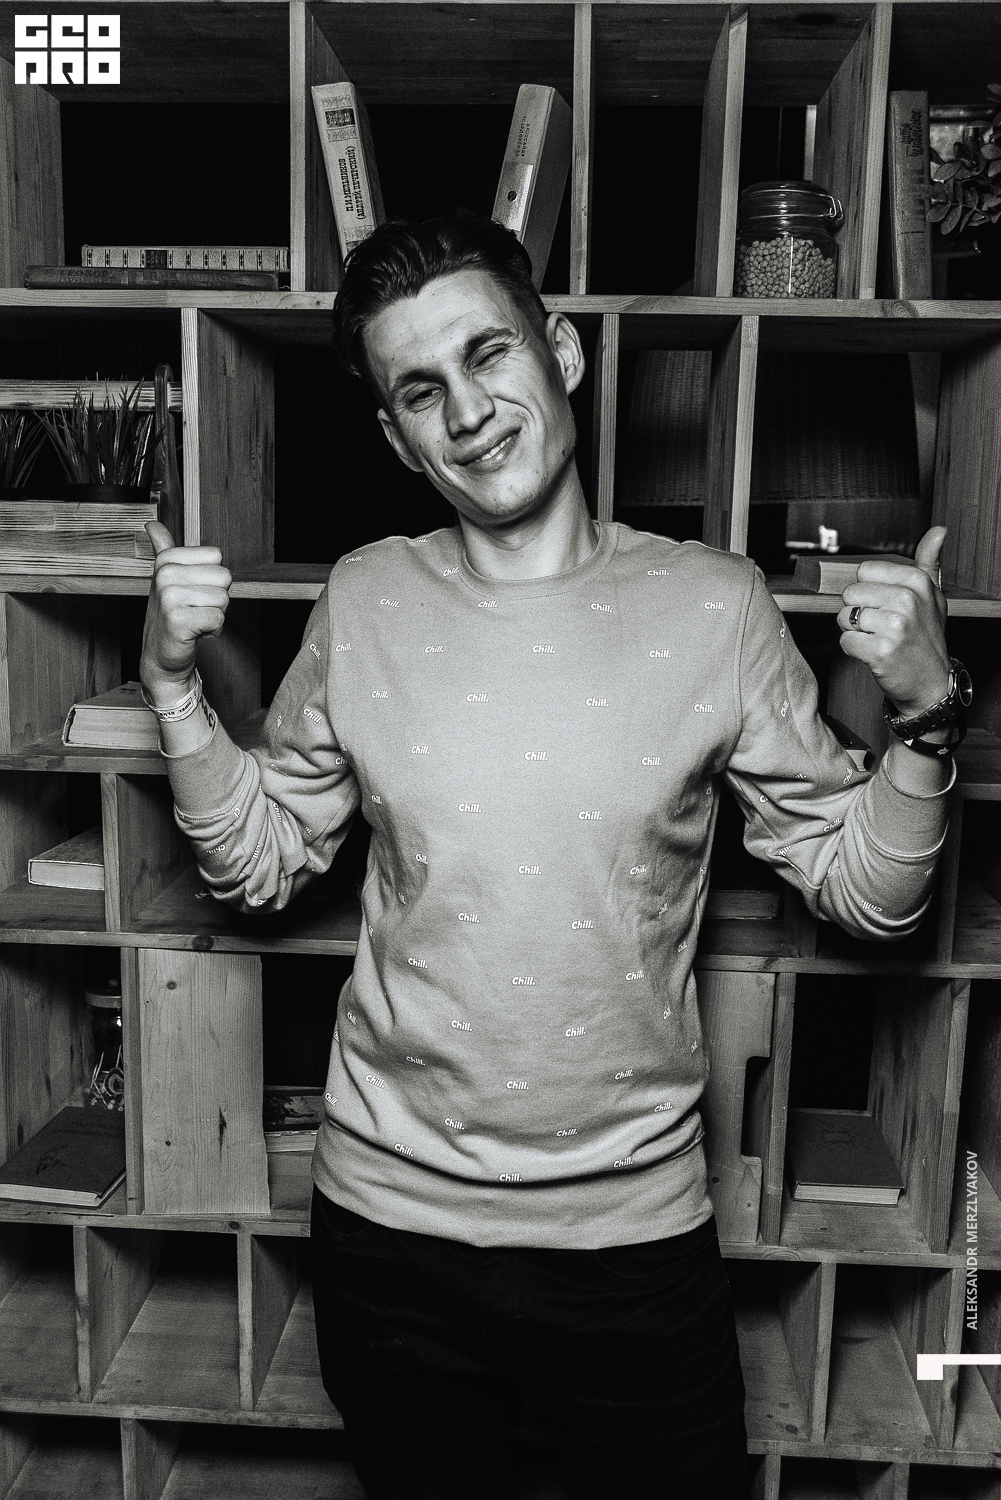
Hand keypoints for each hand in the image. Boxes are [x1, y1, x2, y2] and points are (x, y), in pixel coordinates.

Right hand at [140, 521, 232, 699]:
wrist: (161, 655)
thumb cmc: (171, 616)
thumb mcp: (167, 579)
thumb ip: (164, 550)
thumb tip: (152, 525)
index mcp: (167, 560)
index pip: (217, 556)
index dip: (212, 578)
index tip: (192, 591)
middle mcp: (165, 574)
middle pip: (224, 577)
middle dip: (216, 598)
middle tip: (194, 609)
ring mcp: (169, 597)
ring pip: (223, 599)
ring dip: (214, 615)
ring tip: (193, 620)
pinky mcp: (178, 620)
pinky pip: (218, 618)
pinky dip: (212, 630)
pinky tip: (193, 633)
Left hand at [836, 527, 951, 717]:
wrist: (930, 682)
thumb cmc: (926, 637)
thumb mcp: (933, 596)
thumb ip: (928, 561)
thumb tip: (938, 530)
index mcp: (917, 582)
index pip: (864, 572)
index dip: (868, 591)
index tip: (886, 605)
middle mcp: (907, 601)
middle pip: (850, 594)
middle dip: (859, 612)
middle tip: (881, 626)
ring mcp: (895, 626)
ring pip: (845, 617)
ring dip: (856, 632)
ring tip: (878, 640)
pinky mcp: (880, 651)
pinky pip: (845, 641)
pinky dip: (854, 650)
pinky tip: (874, 654)